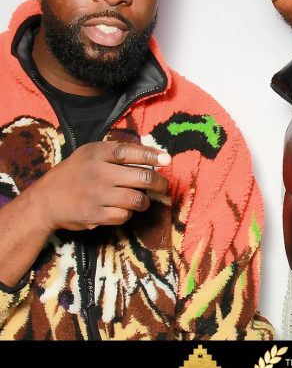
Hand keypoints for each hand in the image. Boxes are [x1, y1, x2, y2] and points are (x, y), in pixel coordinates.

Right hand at [29, 141, 170, 232]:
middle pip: (142, 178)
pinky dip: (128, 213)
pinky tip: (122, 209)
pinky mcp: (95, 215)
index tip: (167, 159)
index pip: (129, 152)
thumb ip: (119, 152)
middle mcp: (97, 173)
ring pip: (137, 199)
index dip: (151, 155)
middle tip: (163, 185)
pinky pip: (125, 215)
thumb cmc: (76, 173)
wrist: (46, 200)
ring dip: (144, 201)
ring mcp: (96, 195)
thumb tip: (156, 154)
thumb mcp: (91, 154)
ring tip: (141, 199)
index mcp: (96, 153)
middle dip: (159, 183)